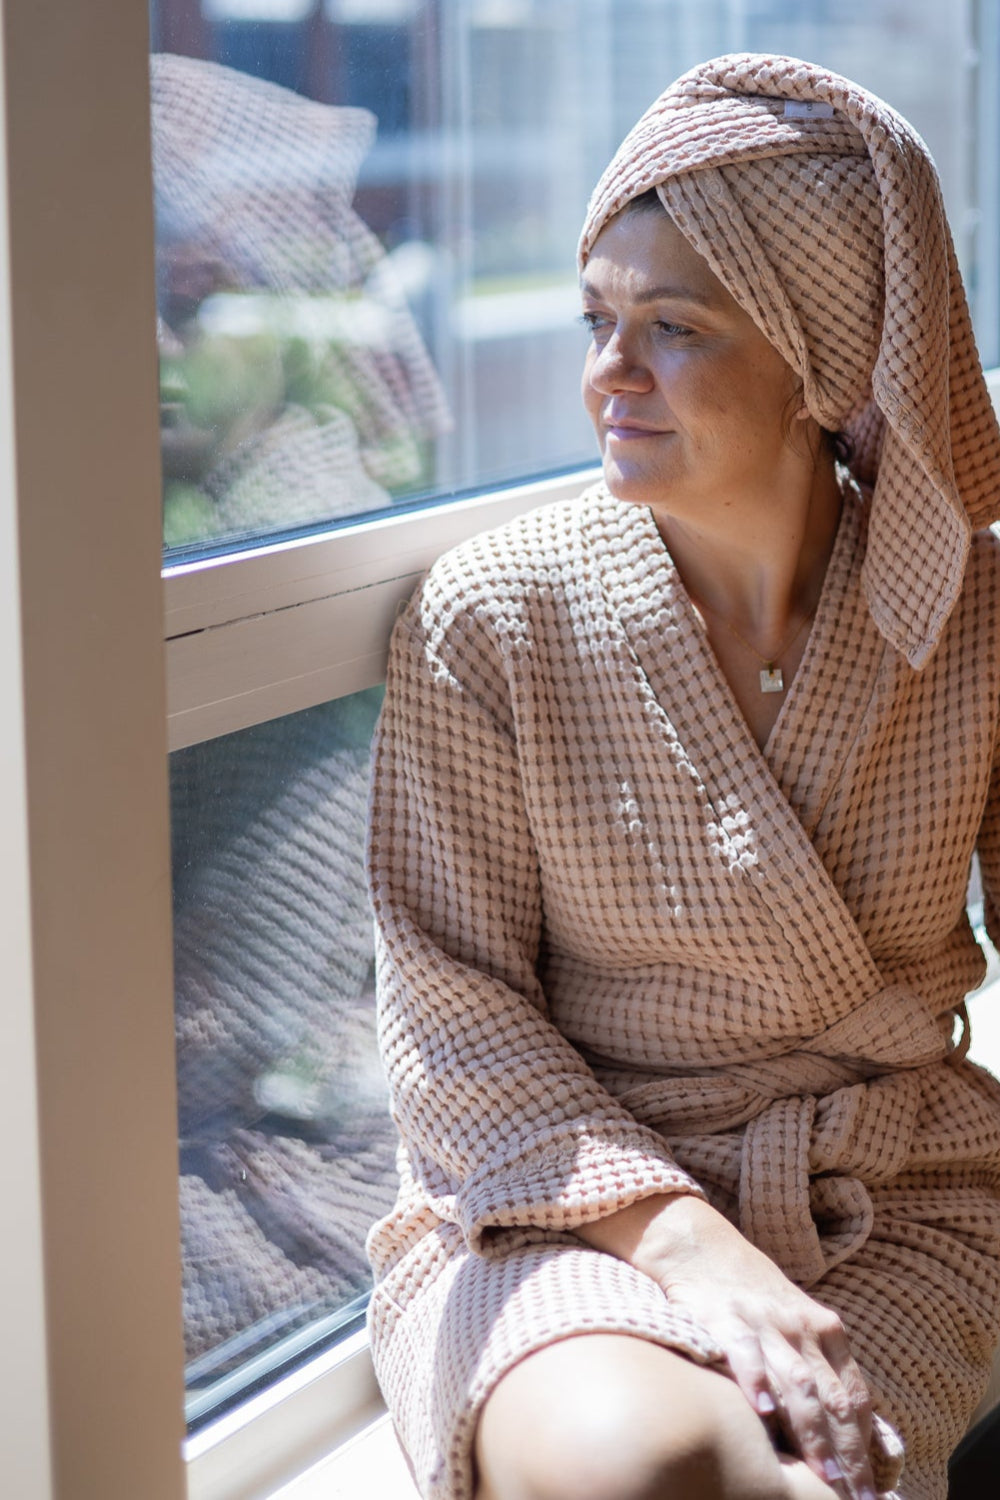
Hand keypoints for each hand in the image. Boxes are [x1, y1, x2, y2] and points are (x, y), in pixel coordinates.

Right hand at [578, 1194, 876, 1499]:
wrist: (701, 1245)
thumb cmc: (751, 1293)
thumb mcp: (795, 1322)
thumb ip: (819, 1368)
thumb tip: (845, 1429)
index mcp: (824, 1330)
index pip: (853, 1394)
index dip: (865, 1444)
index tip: (869, 1488)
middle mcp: (799, 1327)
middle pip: (831, 1397)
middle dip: (847, 1452)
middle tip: (855, 1495)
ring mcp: (763, 1322)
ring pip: (797, 1383)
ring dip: (814, 1432)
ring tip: (825, 1474)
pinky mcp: (724, 1317)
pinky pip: (744, 1352)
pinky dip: (757, 1381)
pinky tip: (763, 1412)